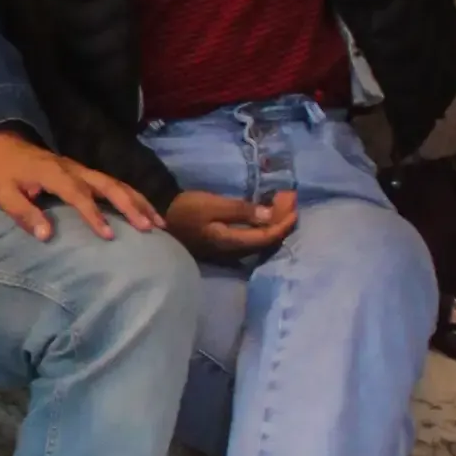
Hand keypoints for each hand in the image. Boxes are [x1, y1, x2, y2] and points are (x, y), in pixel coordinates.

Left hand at [0, 131, 164, 240]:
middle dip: (130, 206)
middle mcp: (73, 169)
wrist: (1, 144)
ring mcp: (82, 170)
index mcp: (53, 173)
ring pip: (117, 184)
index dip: (93, 214)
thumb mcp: (1, 194)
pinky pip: (114, 184)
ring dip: (139, 202)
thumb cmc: (0, 173)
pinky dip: (134, 197)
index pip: (78, 194)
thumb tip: (45, 235)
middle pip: (108, 185)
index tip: (107, 235)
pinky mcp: (85, 174)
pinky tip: (147, 212)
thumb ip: (22, 212)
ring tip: (160, 224)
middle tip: (149, 228)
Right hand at [166, 186, 299, 267]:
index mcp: (231, 242)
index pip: (266, 237)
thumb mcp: (213, 205)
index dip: (283, 224)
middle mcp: (232, 251)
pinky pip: (249, 238)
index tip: (295, 208)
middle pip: (265, 241)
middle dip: (281, 222)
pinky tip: (263, 216)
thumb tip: (270, 214)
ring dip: (271, 224)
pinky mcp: (222, 245)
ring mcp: (226, 251)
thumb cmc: (186, 209)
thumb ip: (241, 210)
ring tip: (282, 207)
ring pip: (258, 241)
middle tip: (292, 203)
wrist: (160, 215)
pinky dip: (260, 225)